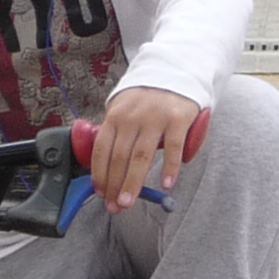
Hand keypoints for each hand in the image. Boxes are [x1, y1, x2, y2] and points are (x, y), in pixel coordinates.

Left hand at [89, 86, 201, 208]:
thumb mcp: (124, 107)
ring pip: (141, 156)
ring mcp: (156, 118)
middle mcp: (133, 117)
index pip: (102, 149)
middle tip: (114, 206)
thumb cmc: (148, 98)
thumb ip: (116, 131)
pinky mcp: (178, 119)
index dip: (100, 174)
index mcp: (115, 115)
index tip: (100, 193)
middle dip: (114, 185)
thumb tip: (105, 165)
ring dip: (133, 182)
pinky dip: (170, 167)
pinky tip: (167, 184)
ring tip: (128, 202)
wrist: (177, 71)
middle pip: (119, 157)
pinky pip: (173, 148)